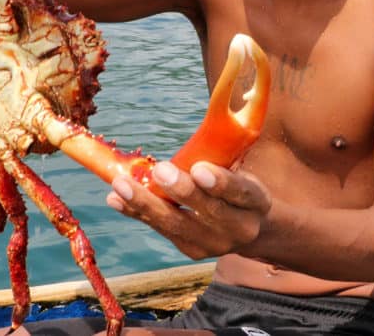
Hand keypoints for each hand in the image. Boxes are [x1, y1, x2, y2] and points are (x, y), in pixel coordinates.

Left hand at [107, 161, 270, 259]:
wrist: (249, 228)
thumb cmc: (239, 185)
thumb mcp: (242, 167)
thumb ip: (223, 154)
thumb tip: (200, 123)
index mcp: (257, 201)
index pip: (240, 192)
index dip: (220, 182)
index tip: (200, 168)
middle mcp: (240, 227)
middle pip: (208, 212)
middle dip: (181, 191)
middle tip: (159, 171)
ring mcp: (214, 244)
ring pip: (177, 225)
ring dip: (146, 204)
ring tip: (121, 185)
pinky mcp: (191, 250)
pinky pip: (161, 230)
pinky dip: (137, 213)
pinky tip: (115, 200)